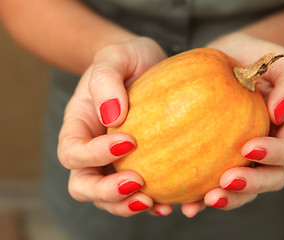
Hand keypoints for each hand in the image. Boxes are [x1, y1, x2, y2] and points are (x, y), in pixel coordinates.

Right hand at [57, 37, 172, 216]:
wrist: (148, 66)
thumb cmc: (128, 60)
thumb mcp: (115, 57)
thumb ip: (107, 80)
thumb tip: (113, 117)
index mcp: (79, 126)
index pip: (73, 151)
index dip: (95, 154)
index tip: (129, 141)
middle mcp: (92, 150)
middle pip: (83, 186)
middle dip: (107, 192)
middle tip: (138, 183)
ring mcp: (114, 163)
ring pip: (108, 199)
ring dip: (127, 205)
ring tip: (154, 202)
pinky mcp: (140, 166)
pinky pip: (137, 194)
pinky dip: (150, 204)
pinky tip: (168, 203)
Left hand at [182, 33, 283, 215]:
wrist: (224, 57)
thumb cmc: (253, 55)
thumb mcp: (277, 58)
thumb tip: (280, 112)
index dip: (276, 155)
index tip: (248, 147)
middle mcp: (268, 149)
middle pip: (271, 179)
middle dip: (251, 185)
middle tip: (226, 182)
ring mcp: (241, 158)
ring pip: (243, 189)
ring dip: (228, 199)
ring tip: (206, 199)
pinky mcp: (216, 160)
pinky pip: (211, 183)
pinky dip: (200, 197)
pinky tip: (185, 205)